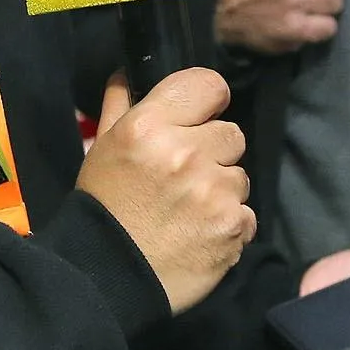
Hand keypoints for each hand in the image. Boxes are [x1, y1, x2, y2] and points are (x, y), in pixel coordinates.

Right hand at [76, 68, 254, 313]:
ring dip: (221, 189)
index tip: (202, 115)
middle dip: (213, 152)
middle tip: (184, 176)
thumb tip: (128, 72)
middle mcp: (186, 153)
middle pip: (231, 133)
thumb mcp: (104, 148)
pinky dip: (228, 223)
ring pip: (239, 174)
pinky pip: (245, 213)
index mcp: (151, 126)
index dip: (209, 99)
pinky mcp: (233, 226)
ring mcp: (214, 191)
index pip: (208, 85)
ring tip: (188, 210)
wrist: (106, 277)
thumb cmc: (104, 207)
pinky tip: (199, 233)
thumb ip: (120, 105)